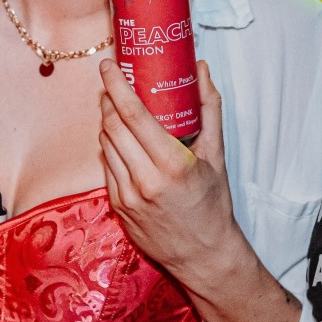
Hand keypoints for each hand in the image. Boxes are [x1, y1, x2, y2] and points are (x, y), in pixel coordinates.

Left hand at [98, 61, 246, 281]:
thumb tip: (200, 70)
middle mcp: (145, 180)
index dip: (116, 85)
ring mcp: (127, 196)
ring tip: (117, 108)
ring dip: (108, 122)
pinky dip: (111, 148)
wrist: (203, 256)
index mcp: (171, 164)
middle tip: (113, 82)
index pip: (133, 115)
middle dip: (108, 99)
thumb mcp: (216, 155)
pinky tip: (121, 141)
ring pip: (105, 145)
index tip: (109, 65)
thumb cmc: (213, 205)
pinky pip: (106, 166)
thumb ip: (208, 109)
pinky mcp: (118, 207)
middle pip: (112, 126)